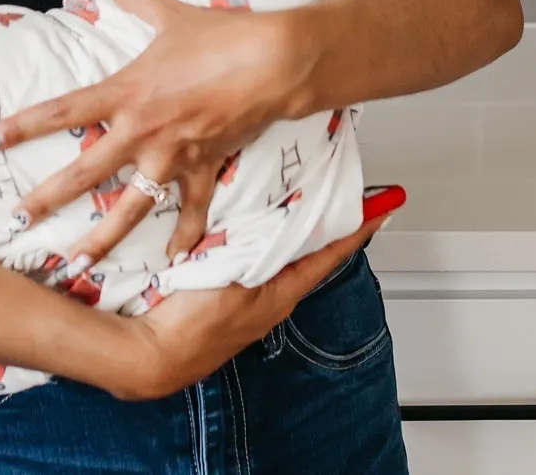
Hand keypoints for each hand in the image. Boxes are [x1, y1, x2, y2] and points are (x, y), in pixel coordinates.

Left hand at [0, 0, 303, 266]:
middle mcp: (141, 131)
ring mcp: (171, 157)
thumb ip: (139, 0)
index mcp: (125, 93)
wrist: (269, 62)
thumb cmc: (218, 35)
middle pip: (84, 172)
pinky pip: (191, 211)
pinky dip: (183, 236)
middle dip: (47, 199)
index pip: (63, 111)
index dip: (22, 126)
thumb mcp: (172, 14)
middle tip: (17, 222)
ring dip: (103, 240)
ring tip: (77, 265)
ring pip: (129, 209)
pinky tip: (172, 259)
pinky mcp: (204, 169)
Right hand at [92, 208, 396, 401]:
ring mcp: (246, 295)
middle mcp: (270, 295)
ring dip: (286, 221)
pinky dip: (254, 232)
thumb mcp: (238, 279)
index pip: (331, 251)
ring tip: (290, 188)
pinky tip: (239, 215)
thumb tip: (290, 219)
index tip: (384, 202)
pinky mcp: (220, 293)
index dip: (359, 225)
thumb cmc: (194, 323)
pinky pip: (248, 254)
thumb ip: (263, 247)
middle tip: (337, 182)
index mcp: (281, 292)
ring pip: (277, 248)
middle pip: (306, 246)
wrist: (151, 352)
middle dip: (321, 216)